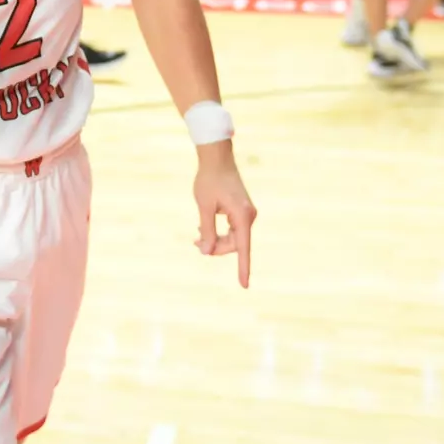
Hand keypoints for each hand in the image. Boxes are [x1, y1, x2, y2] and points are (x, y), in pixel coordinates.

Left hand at [194, 140, 256, 287]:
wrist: (217, 158)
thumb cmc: (209, 180)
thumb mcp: (204, 206)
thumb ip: (206, 230)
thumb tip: (206, 252)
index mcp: (242, 216)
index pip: (243, 249)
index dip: (242, 268)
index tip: (244, 285)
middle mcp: (249, 216)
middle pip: (234, 244)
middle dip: (216, 247)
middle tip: (194, 243)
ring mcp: (247, 213)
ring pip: (233, 237)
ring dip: (216, 239)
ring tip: (196, 236)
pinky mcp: (242, 210)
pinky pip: (233, 228)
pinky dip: (219, 231)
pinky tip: (203, 228)